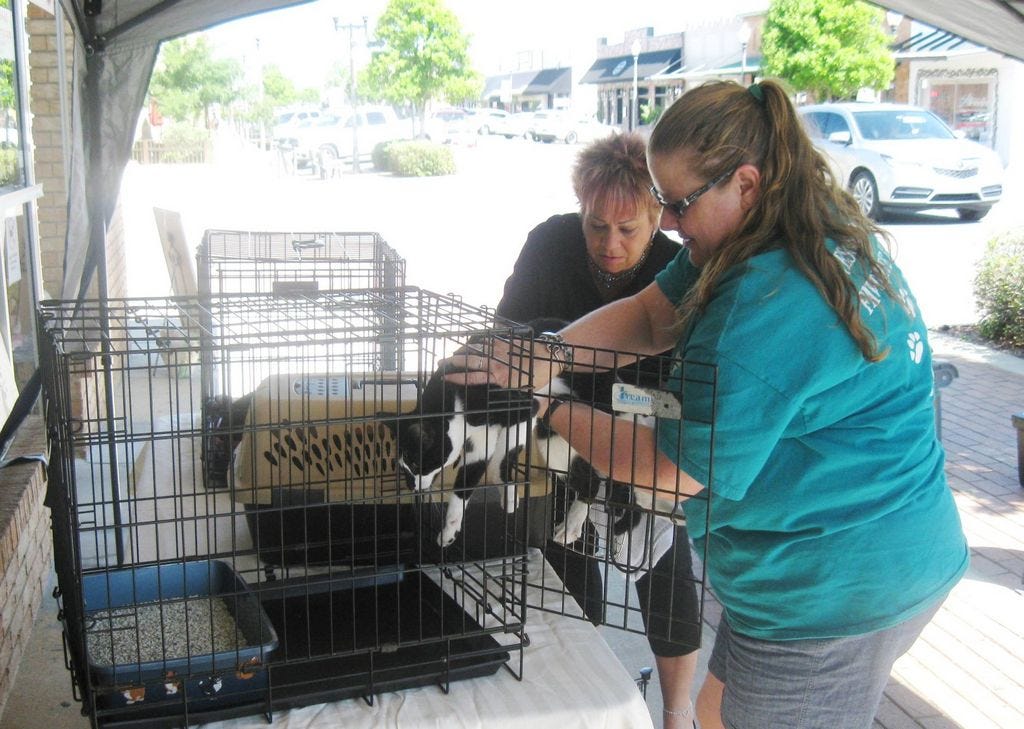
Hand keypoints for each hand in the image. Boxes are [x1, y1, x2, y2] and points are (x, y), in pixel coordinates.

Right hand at [441, 336, 561, 390]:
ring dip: (463, 350)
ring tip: (453, 352)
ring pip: (477, 348)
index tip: (445, 378)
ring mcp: (500, 350)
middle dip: (453, 362)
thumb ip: (506, 390)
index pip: (472, 378)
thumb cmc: (538, 377)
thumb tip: (496, 393)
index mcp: (499, 378)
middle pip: (470, 361)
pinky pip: (488, 340)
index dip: (457, 378)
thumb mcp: (521, 390)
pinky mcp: (505, 341)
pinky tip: (473, 342)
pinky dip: (478, 341)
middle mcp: (496, 363)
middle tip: (441, 362)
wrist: (549, 357)